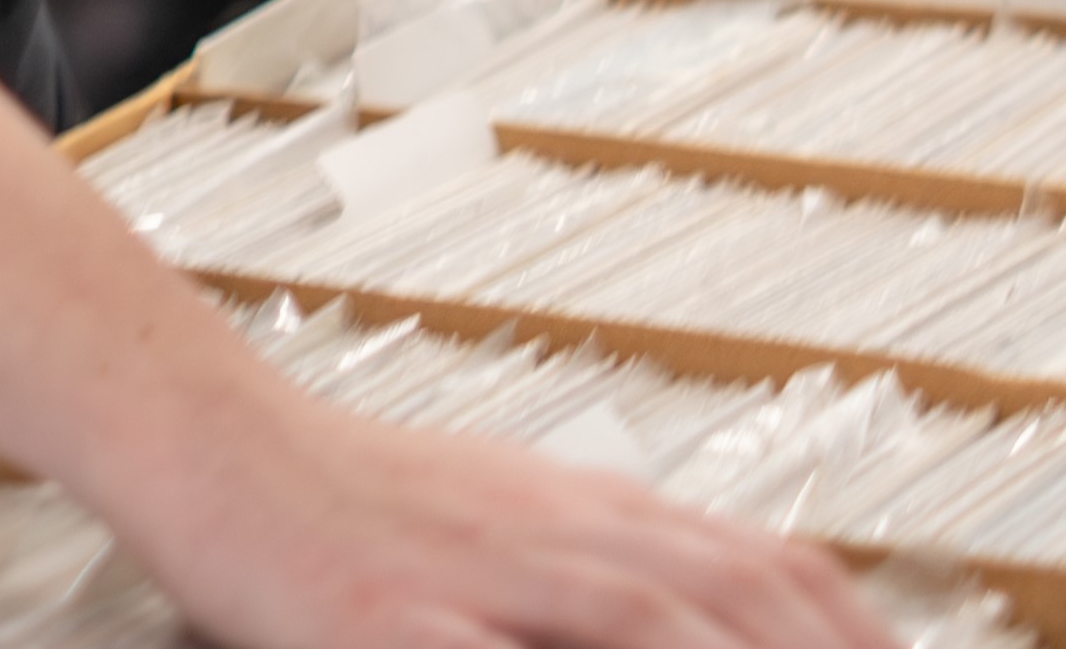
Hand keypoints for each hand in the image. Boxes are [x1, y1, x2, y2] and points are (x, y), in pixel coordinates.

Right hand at [132, 407, 885, 648]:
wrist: (208, 437)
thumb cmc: (352, 493)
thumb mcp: (508, 508)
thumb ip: (614, 560)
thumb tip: (722, 598)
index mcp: (589, 514)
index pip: (766, 567)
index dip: (856, 631)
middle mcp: (555, 540)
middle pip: (730, 605)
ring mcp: (476, 581)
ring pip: (646, 626)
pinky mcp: (389, 624)